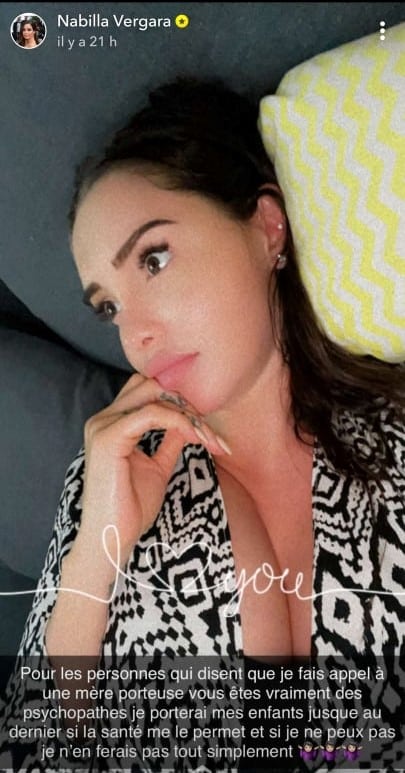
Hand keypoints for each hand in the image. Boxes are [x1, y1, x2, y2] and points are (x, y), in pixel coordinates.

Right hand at [68, 374, 228, 581]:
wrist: (112, 540)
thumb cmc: (131, 509)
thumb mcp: (158, 467)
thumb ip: (170, 441)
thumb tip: (189, 423)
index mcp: (112, 424)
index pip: (148, 391)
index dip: (181, 402)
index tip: (208, 429)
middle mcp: (103, 418)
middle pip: (152, 384)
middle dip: (187, 403)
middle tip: (210, 431)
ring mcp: (103, 426)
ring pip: (154, 394)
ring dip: (188, 413)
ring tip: (209, 438)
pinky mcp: (108, 438)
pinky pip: (151, 414)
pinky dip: (179, 422)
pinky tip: (196, 437)